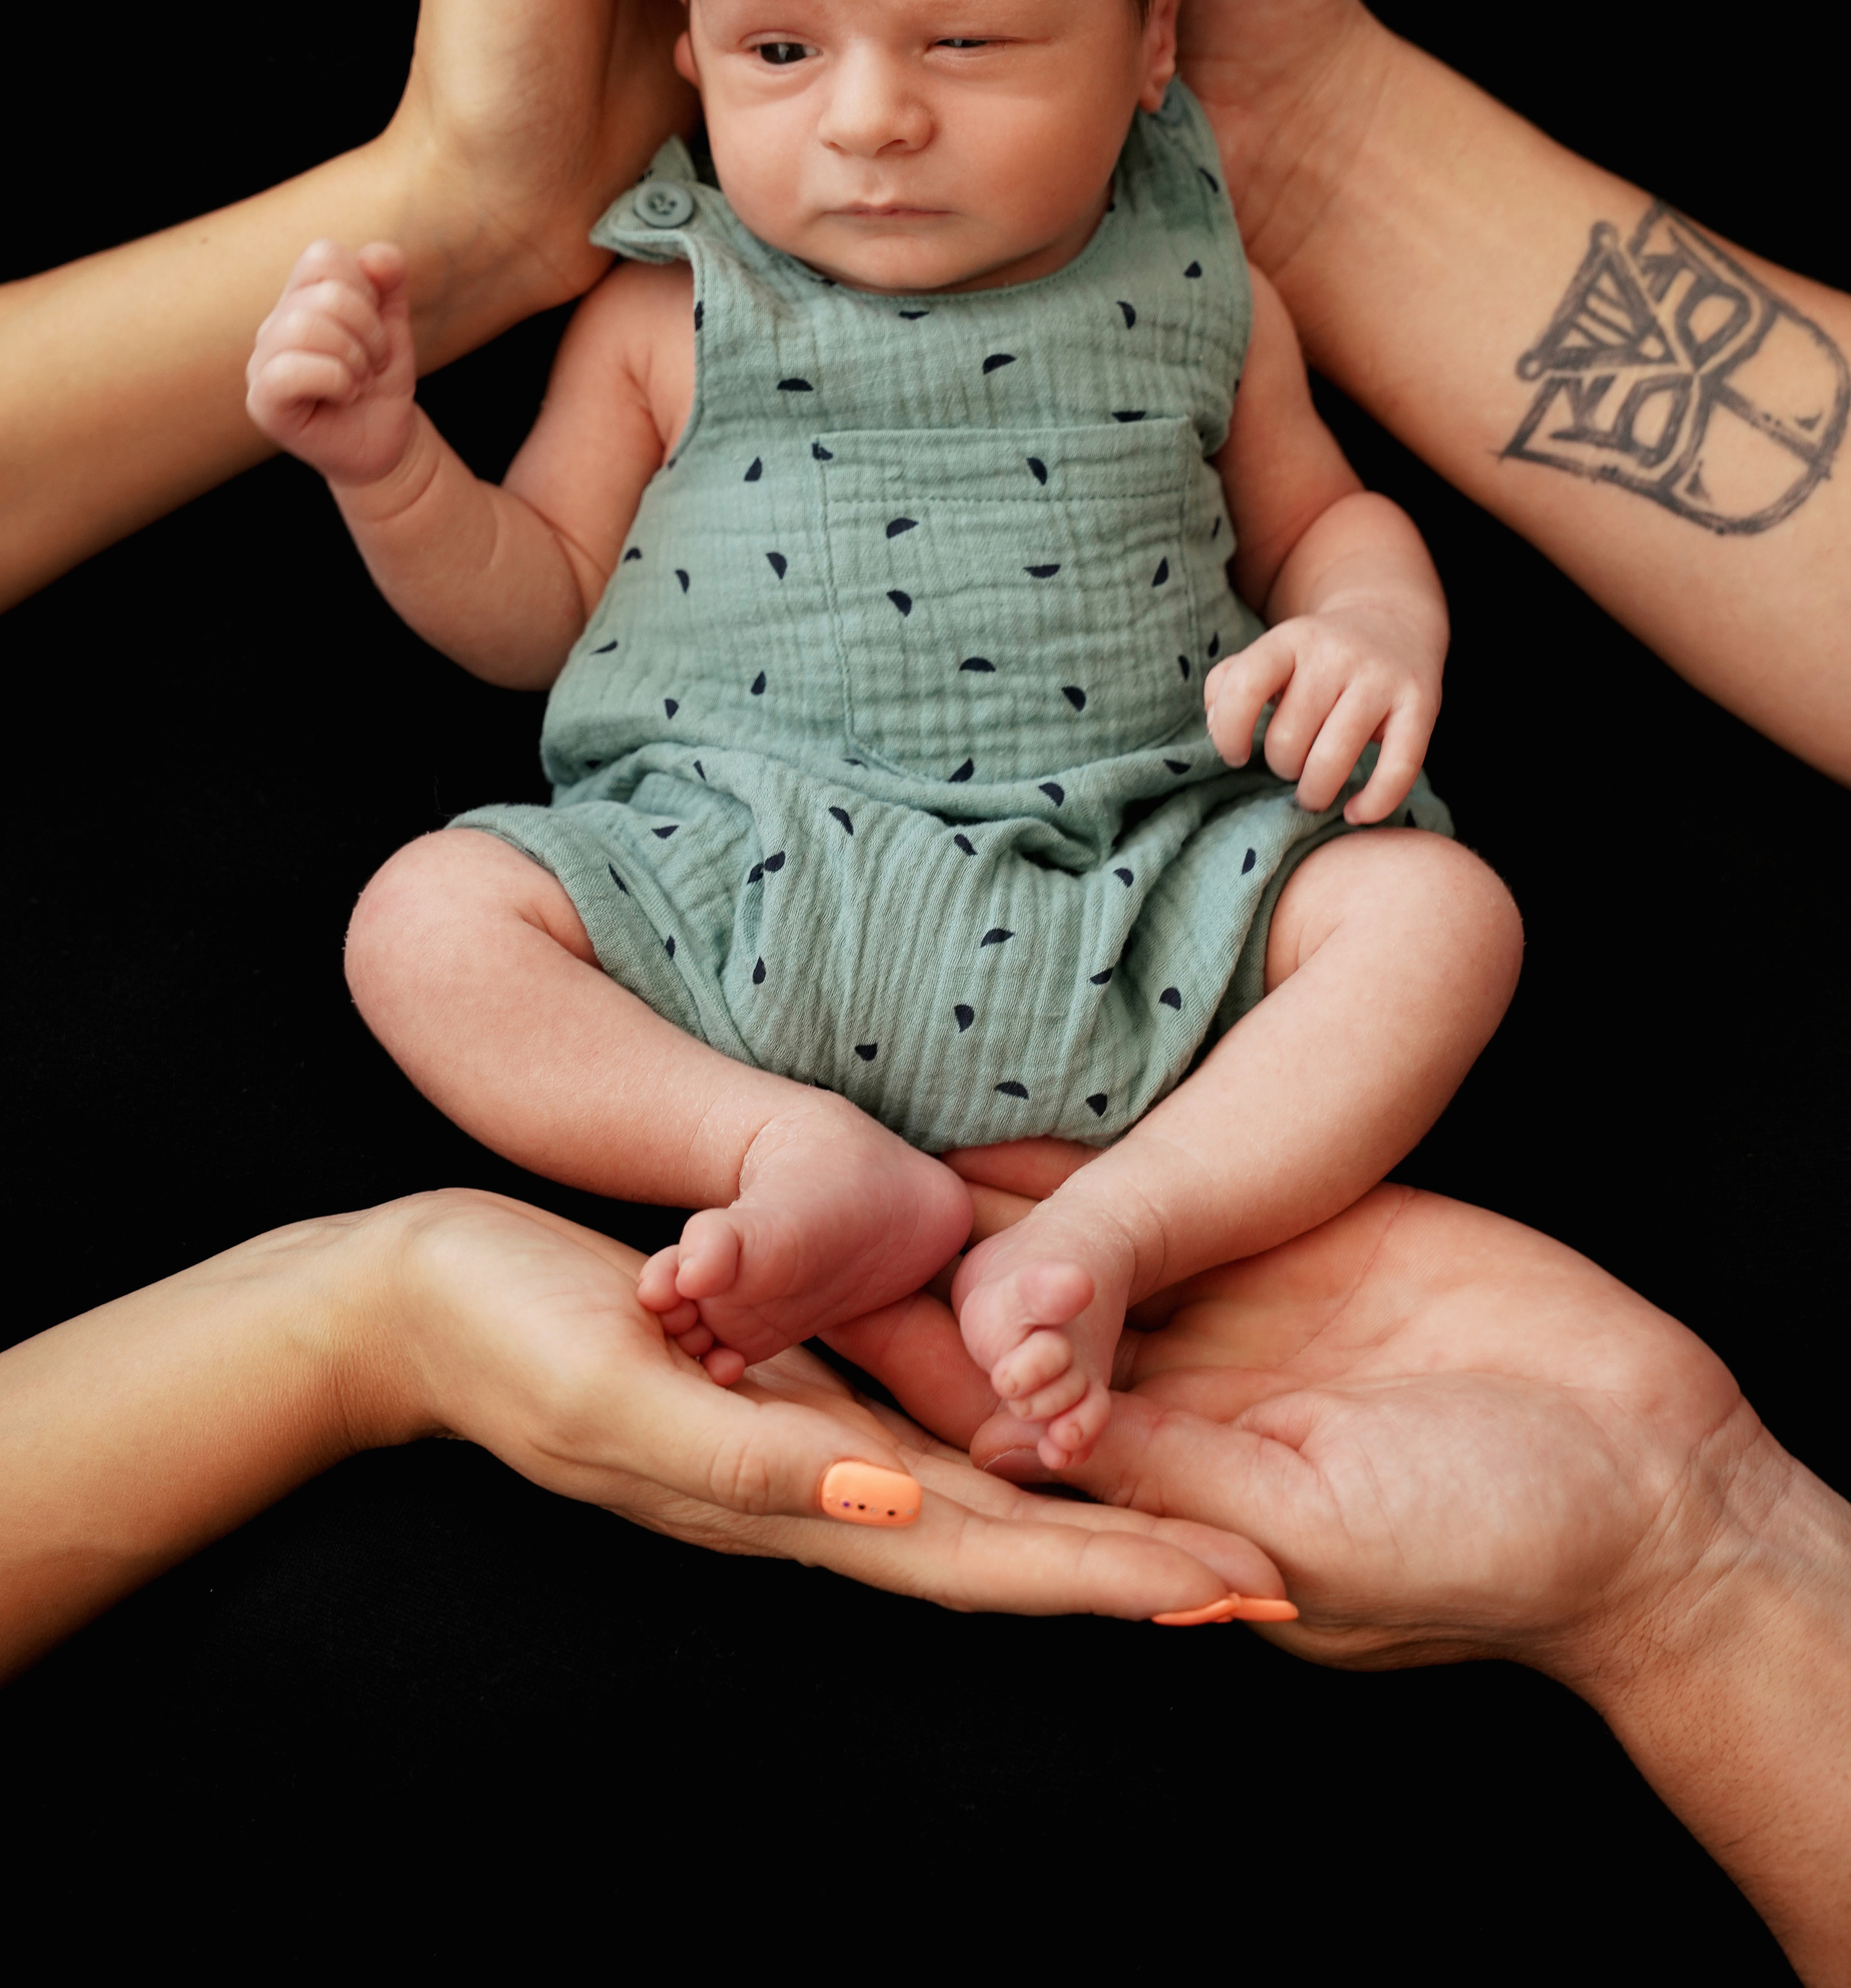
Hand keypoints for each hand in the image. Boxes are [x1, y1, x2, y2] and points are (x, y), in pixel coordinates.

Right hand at [245, 239, 415, 485]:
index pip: (323, 256)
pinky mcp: (262, 401)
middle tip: (373, 362)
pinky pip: (289, 370)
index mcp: (300, 298)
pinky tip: (344, 394)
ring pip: (304, 326)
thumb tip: (376, 256)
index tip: (374, 325)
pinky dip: (335, 380)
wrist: (385, 441)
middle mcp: (275, 325)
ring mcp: (262, 362)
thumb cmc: (380, 381)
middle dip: (368, 330)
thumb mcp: (394, 325)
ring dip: (353, 357)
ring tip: (360, 380)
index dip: (363, 286)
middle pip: (325, 294)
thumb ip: (388, 282)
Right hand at [353, 1190, 1287, 1623]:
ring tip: (1197, 1530)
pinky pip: (924, 1433)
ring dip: (1088, 1522)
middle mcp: (814, 1486)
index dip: (1103, 1576)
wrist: (424, 1299)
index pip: (979, 1550)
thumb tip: (885, 1499)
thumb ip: (747, 1456)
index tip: (1222, 1593)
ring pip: (976, 1496)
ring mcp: (802, 1445)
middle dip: (1132, 1567)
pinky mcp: (788, 1391)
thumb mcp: (621, 1392)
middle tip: (1265, 1581)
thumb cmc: (509, 1335)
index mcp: (786, 1496)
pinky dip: (1007, 1453)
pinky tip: (1055, 1440)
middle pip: (1004, 1540)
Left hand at [846, 1160, 1746, 1671]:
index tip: (776, 1309)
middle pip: (1003, 1324)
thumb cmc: (1498, 1546)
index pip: (988, 1429)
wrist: (1648, 1483)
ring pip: (1069, 1238)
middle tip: (770, 1197)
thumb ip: (1179, 1469)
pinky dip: (1087, 1140)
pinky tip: (998, 1085)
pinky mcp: (1288, 1238)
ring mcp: (1227, 1314)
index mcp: (1156, 1492)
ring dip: (974, 1195)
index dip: (890, 1370)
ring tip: (854, 1124)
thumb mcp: (1324, 1524)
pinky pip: (1165, 1175)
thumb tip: (1023, 1433)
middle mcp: (1170, 1399)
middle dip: (898, 1273)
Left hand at [1204, 604, 1439, 819]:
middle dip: (1282, 767)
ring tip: (1314, 790)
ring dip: (1314, 792)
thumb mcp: (1270, 653)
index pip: (1244, 687)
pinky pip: (1397, 771)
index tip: (1237, 754)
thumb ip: (1229, 685)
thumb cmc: (1315, 656)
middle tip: (1292, 764)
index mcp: (1291, 639)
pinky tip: (1356, 813)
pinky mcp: (1420, 705)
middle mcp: (1336, 655)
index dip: (1228, 732)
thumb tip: (1220, 731)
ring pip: (1331, 762)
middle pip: (1288, 740)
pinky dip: (1373, 804)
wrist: (1392, 622)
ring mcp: (1380, 679)